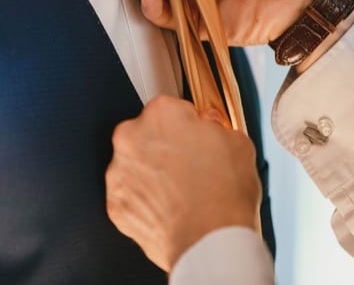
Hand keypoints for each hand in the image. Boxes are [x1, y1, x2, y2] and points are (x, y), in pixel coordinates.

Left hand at [105, 96, 260, 271]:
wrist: (210, 243)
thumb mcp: (238, 144)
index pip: (171, 110)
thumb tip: (210, 126)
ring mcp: (119, 171)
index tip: (196, 139)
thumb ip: (216, 126)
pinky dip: (144, 201)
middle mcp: (132, 136)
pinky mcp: (115, 202)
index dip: (187, 126)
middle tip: (190, 168)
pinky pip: (129, 195)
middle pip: (147, 134)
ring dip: (152, 174)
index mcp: (162, 114)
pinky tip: (169, 209)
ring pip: (135, 165)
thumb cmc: (224, 196)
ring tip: (181, 193)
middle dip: (164, 147)